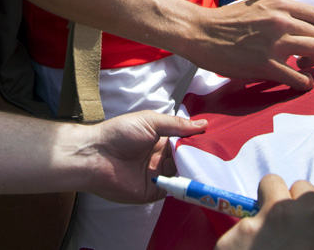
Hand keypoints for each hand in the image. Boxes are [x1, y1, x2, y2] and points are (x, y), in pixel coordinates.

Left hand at [83, 111, 206, 203]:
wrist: (96, 156)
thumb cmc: (119, 133)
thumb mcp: (150, 121)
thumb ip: (176, 124)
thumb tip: (202, 124)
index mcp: (160, 139)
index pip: (184, 141)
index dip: (197, 140)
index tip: (215, 139)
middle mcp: (160, 158)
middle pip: (185, 158)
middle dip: (198, 156)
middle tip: (217, 155)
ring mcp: (156, 176)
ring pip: (181, 174)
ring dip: (192, 170)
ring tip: (210, 167)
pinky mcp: (152, 192)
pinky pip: (172, 190)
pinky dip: (182, 186)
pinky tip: (193, 180)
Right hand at [185, 0, 313, 90]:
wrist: (201, 32)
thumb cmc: (227, 21)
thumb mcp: (259, 6)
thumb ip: (281, 13)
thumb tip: (300, 27)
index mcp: (280, 4)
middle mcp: (281, 21)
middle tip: (306, 58)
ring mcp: (274, 43)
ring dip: (313, 63)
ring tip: (301, 67)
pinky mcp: (266, 65)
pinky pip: (298, 78)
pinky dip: (305, 83)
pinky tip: (300, 83)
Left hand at [215, 175, 313, 249]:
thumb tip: (303, 228)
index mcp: (312, 212)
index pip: (301, 187)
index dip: (297, 204)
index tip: (295, 220)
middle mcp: (280, 211)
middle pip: (270, 183)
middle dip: (271, 201)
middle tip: (273, 228)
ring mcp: (251, 227)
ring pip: (248, 216)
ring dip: (252, 232)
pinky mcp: (226, 243)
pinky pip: (232, 241)